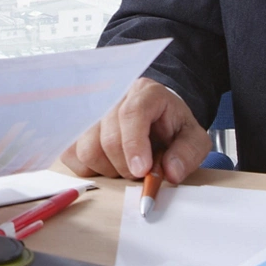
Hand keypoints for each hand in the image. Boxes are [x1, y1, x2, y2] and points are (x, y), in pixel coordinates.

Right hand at [60, 76, 210, 183]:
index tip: (142, 170)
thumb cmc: (172, 128)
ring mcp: (91, 112)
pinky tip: (109, 164)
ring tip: (125, 165)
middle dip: (126, 165)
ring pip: (87, 149)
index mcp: (146, 93)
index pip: (132, 113)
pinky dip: (91, 169)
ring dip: (108, 169)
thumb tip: (170, 172)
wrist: (157, 119)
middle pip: (107, 137)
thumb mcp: (194, 139)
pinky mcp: (75, 129)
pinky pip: (72, 156)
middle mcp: (113, 97)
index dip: (134, 144)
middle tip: (141, 172)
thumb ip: (187, 154)